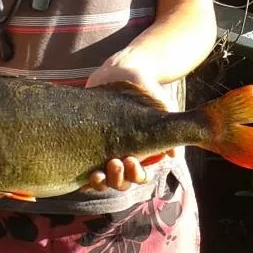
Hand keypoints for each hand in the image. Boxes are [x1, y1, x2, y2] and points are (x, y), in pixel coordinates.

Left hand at [82, 53, 175, 192]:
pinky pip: (83, 172)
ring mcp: (105, 154)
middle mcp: (125, 157)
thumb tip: (173, 156)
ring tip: (96, 173)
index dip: (138, 175)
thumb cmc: (147, 87)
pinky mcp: (87, 148)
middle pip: (123, 182)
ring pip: (104, 181)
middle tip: (115, 163)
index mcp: (144, 153)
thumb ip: (171, 126)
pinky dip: (82, 177)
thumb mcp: (162, 104)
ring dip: (101, 181)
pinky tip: (80, 174)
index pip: (142, 175)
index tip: (132, 160)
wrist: (121, 70)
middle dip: (119, 178)